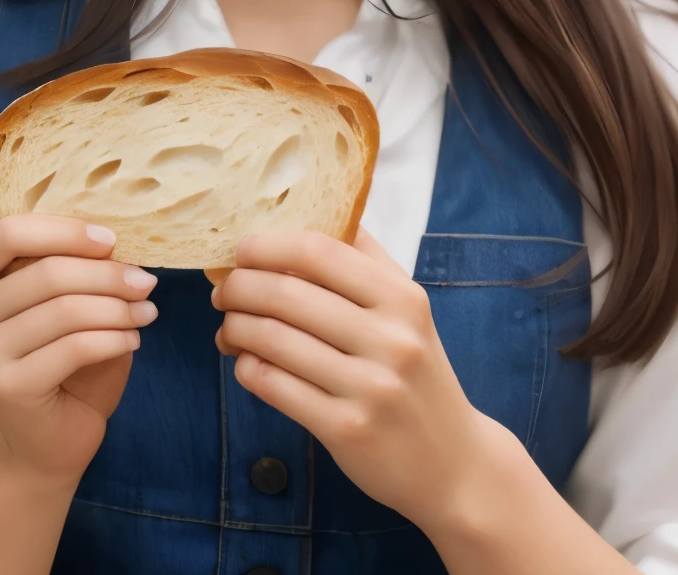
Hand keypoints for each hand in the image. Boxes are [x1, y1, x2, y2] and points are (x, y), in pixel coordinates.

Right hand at [0, 196, 158, 487]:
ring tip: (145, 307)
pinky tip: (133, 337)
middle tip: (141, 276)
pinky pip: (75, 344)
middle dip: (100, 265)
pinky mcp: (2, 383)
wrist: (46, 439)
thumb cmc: (57, 351)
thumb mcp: (56, 294)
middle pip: (34, 259)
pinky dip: (115, 336)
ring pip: (62, 303)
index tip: (102, 233)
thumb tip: (113, 225)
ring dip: (117, 303)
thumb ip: (60, 255)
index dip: (47, 217)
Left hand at [212, 225, 502, 536]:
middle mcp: (391, 338)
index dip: (268, 245)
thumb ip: (363, 261)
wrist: (455, 462)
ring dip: (235, 328)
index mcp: (401, 297)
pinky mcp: (347, 429)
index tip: (241, 251)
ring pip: (273, 340)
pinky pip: (275, 387)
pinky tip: (244, 363)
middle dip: (239, 287)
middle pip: (287, 294)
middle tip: (222, 291)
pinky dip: (247, 369)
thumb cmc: (417, 372)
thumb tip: (301, 216)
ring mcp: (370, 386)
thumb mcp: (407, 309)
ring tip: (228, 328)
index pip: (319, 251)